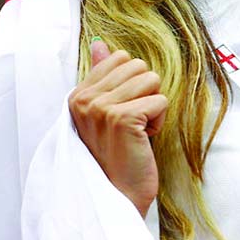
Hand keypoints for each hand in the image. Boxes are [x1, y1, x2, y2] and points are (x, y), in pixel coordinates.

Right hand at [68, 39, 167, 216]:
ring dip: (153, 107)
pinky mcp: (123, 119)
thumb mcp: (103, 112)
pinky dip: (159, 120)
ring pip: (152, 79)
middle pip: (139, 66)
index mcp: (78, 94)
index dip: (132, 85)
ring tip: (137, 132)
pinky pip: (161, 100)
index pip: (119, 57)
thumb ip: (102, 75)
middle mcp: (85, 99)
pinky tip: (143, 140)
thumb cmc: (115, 155)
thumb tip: (101, 43)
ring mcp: (101, 108)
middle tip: (132, 125)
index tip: (122, 114)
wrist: (116, 196)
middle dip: (145, 93)